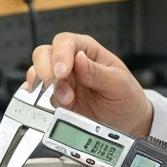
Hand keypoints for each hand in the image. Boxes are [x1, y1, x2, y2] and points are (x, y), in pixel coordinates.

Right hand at [28, 33, 152, 136]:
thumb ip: (97, 72)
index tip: (62, 72)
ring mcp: (62, 82)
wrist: (128, 124)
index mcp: (88, 51)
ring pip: (38, 75)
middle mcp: (71, 63)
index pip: (66, 42)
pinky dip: (41, 101)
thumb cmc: (127, 97)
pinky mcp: (57, 100)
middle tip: (57, 87)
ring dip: (46, 89)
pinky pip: (39, 96)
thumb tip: (78, 58)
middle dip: (46, 70)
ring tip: (67, 102)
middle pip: (44, 54)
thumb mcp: (119, 83)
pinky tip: (56, 107)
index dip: (60, 54)